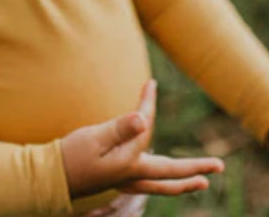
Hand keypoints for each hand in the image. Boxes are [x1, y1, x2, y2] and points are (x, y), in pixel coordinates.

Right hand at [60, 79, 224, 198]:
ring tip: (202, 183)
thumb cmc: (71, 155)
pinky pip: (147, 184)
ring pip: (162, 184)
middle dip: (195, 168)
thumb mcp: (94, 138)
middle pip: (171, 174)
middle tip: (219, 167)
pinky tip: (161, 179)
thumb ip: (119, 129)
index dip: (149, 105)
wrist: (49, 178)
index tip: (151, 84)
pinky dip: (161, 183)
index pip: (147, 129)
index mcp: (128, 163)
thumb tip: (143, 120)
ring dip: (183, 183)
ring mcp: (124, 182)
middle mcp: (131, 176)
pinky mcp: (116, 182)